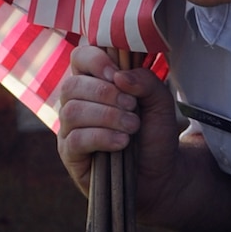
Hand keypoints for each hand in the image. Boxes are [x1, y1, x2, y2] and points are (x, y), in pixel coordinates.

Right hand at [55, 42, 182, 215]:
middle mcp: (76, 102)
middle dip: (105, 93)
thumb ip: (146, 82)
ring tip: (132, 127)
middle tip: (133, 107)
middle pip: (73, 85)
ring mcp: (69, 128)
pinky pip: (75, 139)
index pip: (80, 57)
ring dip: (107, 116)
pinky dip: (102, 137)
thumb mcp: (160, 103)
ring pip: (72, 111)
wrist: (160, 174)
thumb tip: (120, 76)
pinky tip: (122, 143)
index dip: (95, 60)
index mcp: (94, 82)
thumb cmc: (154, 135)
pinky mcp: (70, 153)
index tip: (118, 74)